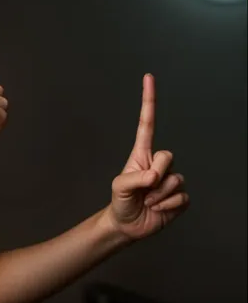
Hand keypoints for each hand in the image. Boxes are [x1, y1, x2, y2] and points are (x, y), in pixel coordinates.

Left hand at [107, 74, 188, 240]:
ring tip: (148, 201)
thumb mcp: (119, 187)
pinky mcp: (179, 196)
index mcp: (141, 154)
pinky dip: (169, 206)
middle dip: (157, 174)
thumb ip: (135, 179)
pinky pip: (182, 197)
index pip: (148, 124)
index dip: (149, 101)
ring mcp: (170, 178)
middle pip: (168, 156)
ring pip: (176, 179)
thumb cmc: (121, 201)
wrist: (128, 225)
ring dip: (160, 195)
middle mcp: (157, 163)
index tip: (148, 78)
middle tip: (145, 189)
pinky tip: (159, 209)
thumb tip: (154, 175)